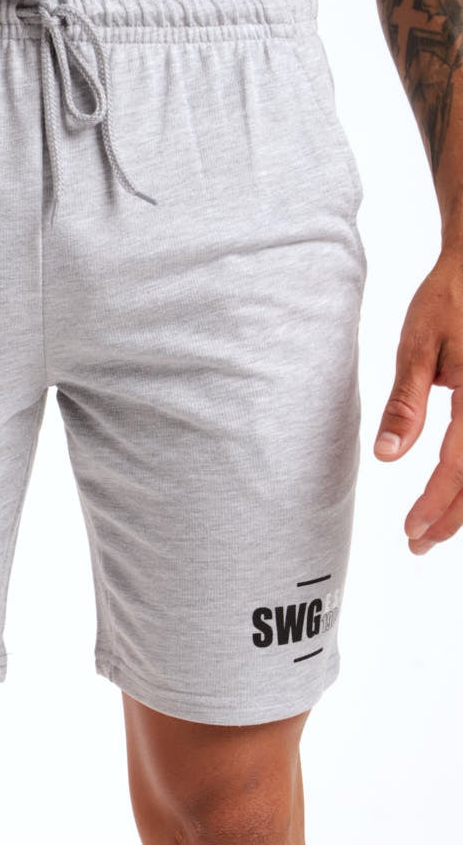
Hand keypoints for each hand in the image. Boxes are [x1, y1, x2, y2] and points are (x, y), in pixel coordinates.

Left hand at [374, 246, 462, 553]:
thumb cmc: (448, 299)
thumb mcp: (417, 347)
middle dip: (453, 518)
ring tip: (436, 530)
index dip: (435, 506)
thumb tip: (387, 457)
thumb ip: (405, 404)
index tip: (410, 532)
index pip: (458, 467)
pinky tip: (457, 494)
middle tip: (418, 546)